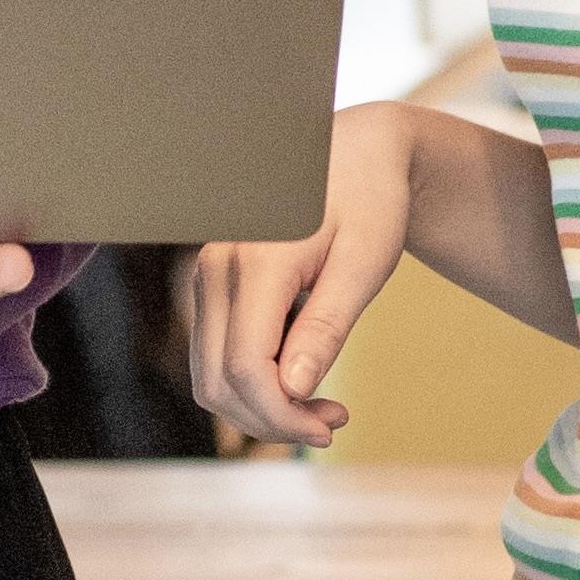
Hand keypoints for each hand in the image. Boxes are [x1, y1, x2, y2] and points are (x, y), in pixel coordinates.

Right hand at [184, 106, 415, 444]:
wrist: (355, 154)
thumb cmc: (369, 203)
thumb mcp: (365, 265)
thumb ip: (327, 326)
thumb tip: (293, 389)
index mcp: (256, 261)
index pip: (247, 366)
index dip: (283, 414)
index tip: (331, 426)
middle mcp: (217, 269)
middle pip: (219, 380)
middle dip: (272, 420)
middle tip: (332, 423)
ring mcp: (209, 276)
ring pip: (211, 374)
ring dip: (261, 406)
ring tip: (323, 406)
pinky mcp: (215, 285)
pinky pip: (219, 353)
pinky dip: (254, 381)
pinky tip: (302, 377)